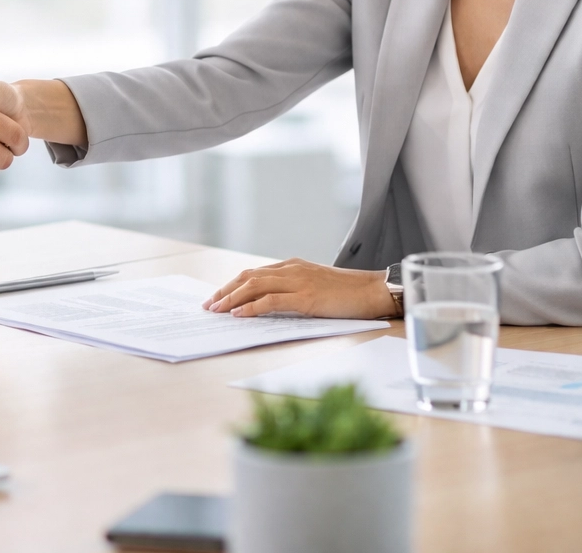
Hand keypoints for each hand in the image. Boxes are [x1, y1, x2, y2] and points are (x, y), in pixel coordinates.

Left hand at [202, 259, 394, 319]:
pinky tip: (240, 315)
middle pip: (248, 277)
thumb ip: (292, 289)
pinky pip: (271, 301)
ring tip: (217, 310)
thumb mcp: (314, 285)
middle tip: (208, 305)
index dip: (232, 285)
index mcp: (292, 266)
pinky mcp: (306, 297)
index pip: (253, 273)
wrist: (372, 292)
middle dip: (224, 291)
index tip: (216, 297)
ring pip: (254, 286)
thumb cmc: (346, 293)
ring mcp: (298, 282)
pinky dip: (252, 307)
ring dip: (232, 299)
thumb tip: (267, 304)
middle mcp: (291, 270)